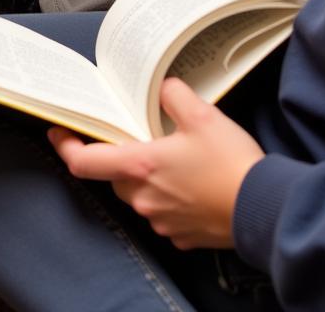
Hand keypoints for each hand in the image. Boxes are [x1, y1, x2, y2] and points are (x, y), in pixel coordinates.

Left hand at [49, 78, 263, 248]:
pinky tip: (191, 184)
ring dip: (145, 178)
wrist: (266, 210)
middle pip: (113, 176)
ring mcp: (162, 221)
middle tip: (137, 139)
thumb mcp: (202, 116)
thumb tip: (162, 88)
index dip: (66, 146)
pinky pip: (163, 213)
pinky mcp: (182, 236)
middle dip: (120, 158)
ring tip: (172, 159)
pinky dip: (169, 198)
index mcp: (140, 167)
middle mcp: (144, 198)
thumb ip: (173, 95)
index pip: (84, 162)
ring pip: (138, 195)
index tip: (58, 133)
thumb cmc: (232, 164)